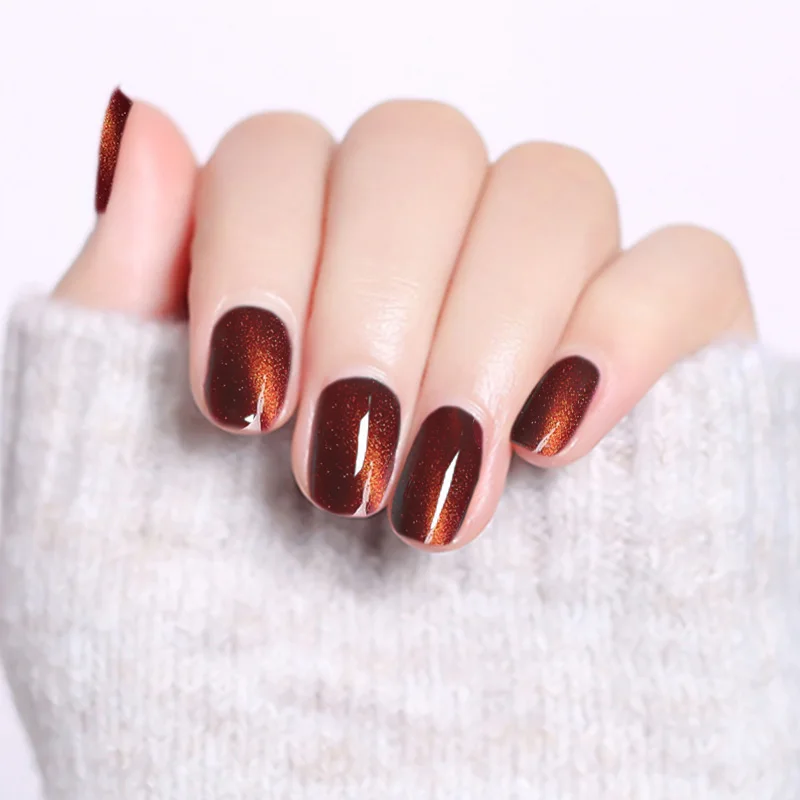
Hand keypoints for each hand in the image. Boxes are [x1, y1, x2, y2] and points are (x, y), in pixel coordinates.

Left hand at [55, 89, 754, 550]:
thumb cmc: (216, 620)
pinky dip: (633, 327)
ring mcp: (545, 296)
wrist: (344, 755)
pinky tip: (558, 434)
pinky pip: (686, 268)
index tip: (247, 402)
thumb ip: (116, 296)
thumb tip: (143, 129)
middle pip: (422, 150)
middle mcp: (424, 255)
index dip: (260, 246)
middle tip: (348, 463)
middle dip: (380, 299)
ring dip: (492, 326)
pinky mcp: (658, 356)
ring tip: (450, 481)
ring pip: (554, 190)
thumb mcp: (111, 471)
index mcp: (297, 260)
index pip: (284, 151)